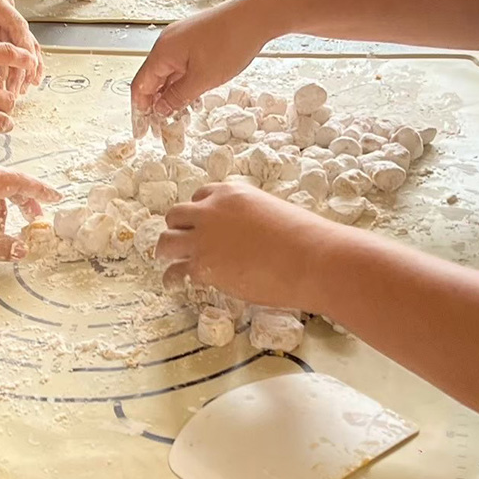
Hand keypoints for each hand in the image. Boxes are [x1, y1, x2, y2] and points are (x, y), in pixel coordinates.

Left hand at [0, 0, 42, 92]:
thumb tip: (4, 74)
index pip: (18, 27)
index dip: (25, 49)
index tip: (29, 67)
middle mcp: (5, 8)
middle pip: (25, 38)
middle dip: (26, 64)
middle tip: (22, 85)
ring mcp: (7, 19)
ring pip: (26, 46)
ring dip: (26, 68)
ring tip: (22, 89)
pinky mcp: (7, 31)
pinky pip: (19, 50)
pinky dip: (20, 66)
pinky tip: (22, 83)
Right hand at [131, 0, 272, 116]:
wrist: (255, 16)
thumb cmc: (230, 42)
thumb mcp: (202, 79)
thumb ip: (178, 97)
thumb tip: (160, 109)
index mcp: (163, 52)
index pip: (140, 85)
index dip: (140, 108)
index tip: (143, 128)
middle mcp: (168, 43)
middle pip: (152, 79)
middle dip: (155, 104)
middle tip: (162, 126)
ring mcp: (181, 39)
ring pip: (168, 73)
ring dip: (171, 94)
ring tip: (180, 115)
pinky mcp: (195, 39)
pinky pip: (181, 65)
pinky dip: (183, 82)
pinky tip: (193, 95)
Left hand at [156, 182, 334, 312]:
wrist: (312, 258)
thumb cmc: (305, 238)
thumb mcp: (272, 213)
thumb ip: (249, 220)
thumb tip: (245, 239)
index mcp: (230, 193)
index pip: (201, 196)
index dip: (199, 213)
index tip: (201, 225)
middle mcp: (211, 211)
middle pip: (176, 215)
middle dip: (178, 229)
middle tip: (181, 243)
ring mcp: (204, 238)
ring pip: (166, 241)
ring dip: (167, 251)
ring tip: (167, 261)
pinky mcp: (203, 266)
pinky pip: (175, 271)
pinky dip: (173, 278)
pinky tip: (175, 284)